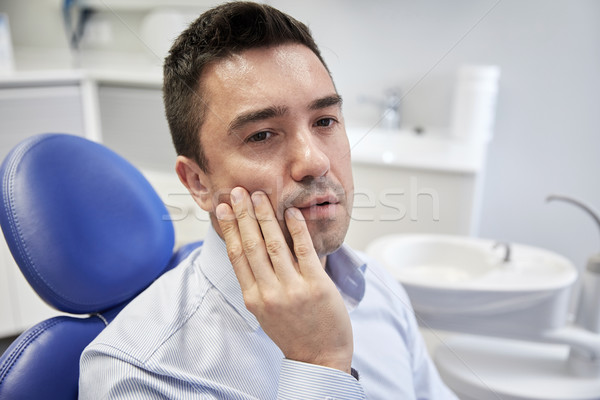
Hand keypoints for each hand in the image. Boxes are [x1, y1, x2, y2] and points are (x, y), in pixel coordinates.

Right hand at [215, 187, 352, 372]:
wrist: (320, 358)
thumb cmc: (293, 332)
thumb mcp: (265, 312)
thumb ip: (258, 283)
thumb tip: (250, 250)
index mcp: (253, 298)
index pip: (237, 256)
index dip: (229, 229)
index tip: (223, 208)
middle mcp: (269, 293)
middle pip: (252, 245)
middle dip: (243, 215)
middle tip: (237, 192)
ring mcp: (293, 289)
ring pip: (274, 245)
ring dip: (265, 216)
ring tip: (259, 196)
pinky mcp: (316, 286)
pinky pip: (304, 251)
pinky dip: (296, 229)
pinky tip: (290, 212)